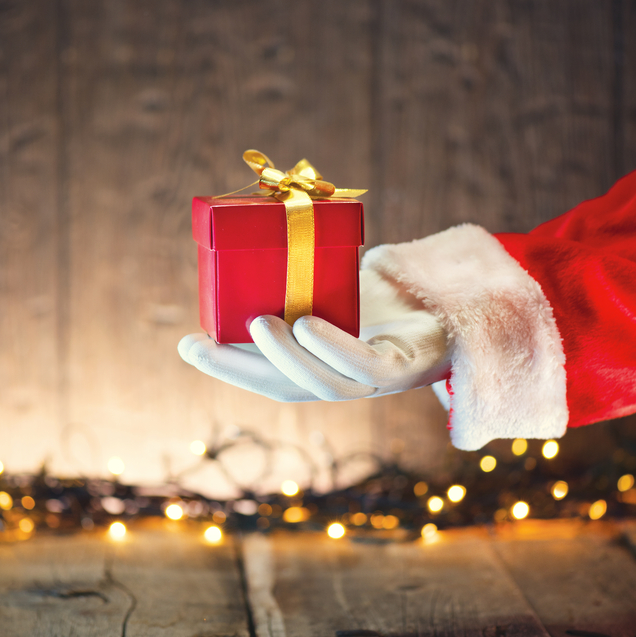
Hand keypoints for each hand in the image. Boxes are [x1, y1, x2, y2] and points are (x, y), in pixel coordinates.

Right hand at [177, 270, 450, 401]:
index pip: (267, 379)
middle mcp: (343, 385)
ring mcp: (375, 383)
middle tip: (203, 341)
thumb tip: (245, 248)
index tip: (188, 344)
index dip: (227, 367)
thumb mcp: (329, 286)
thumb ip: (293, 283)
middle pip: (286, 388)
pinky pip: (365, 365)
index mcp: (320, 371)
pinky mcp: (405, 368)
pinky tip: (308, 326)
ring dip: (286, 358)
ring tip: (258, 324)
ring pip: (323, 384)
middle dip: (240, 369)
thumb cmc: (383, 297)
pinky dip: (333, 348)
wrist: (447, 302)